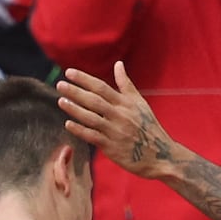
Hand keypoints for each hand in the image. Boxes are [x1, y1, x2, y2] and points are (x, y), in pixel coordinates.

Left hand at [58, 63, 177, 180]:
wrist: (160, 155)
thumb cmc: (148, 127)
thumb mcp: (140, 103)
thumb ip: (126, 84)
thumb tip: (118, 64)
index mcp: (126, 103)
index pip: (102, 87)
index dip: (84, 79)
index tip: (69, 72)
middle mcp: (120, 115)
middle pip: (94, 101)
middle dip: (76, 92)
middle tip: (60, 84)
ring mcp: (115, 131)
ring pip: (91, 118)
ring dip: (75, 109)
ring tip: (61, 101)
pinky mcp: (112, 147)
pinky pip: (93, 137)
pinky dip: (80, 130)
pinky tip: (68, 124)